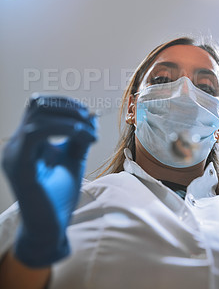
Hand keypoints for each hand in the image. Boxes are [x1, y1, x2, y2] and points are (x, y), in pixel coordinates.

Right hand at [2, 94, 97, 267]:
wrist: (51, 227)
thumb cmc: (60, 193)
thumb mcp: (73, 157)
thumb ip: (79, 137)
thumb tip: (92, 116)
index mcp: (27, 140)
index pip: (39, 105)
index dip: (64, 103)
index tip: (87, 114)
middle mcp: (17, 143)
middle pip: (37, 104)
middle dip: (68, 107)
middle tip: (88, 119)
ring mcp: (15, 153)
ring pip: (37, 116)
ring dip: (69, 118)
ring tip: (88, 132)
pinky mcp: (20, 166)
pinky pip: (35, 133)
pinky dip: (62, 128)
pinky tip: (79, 136)